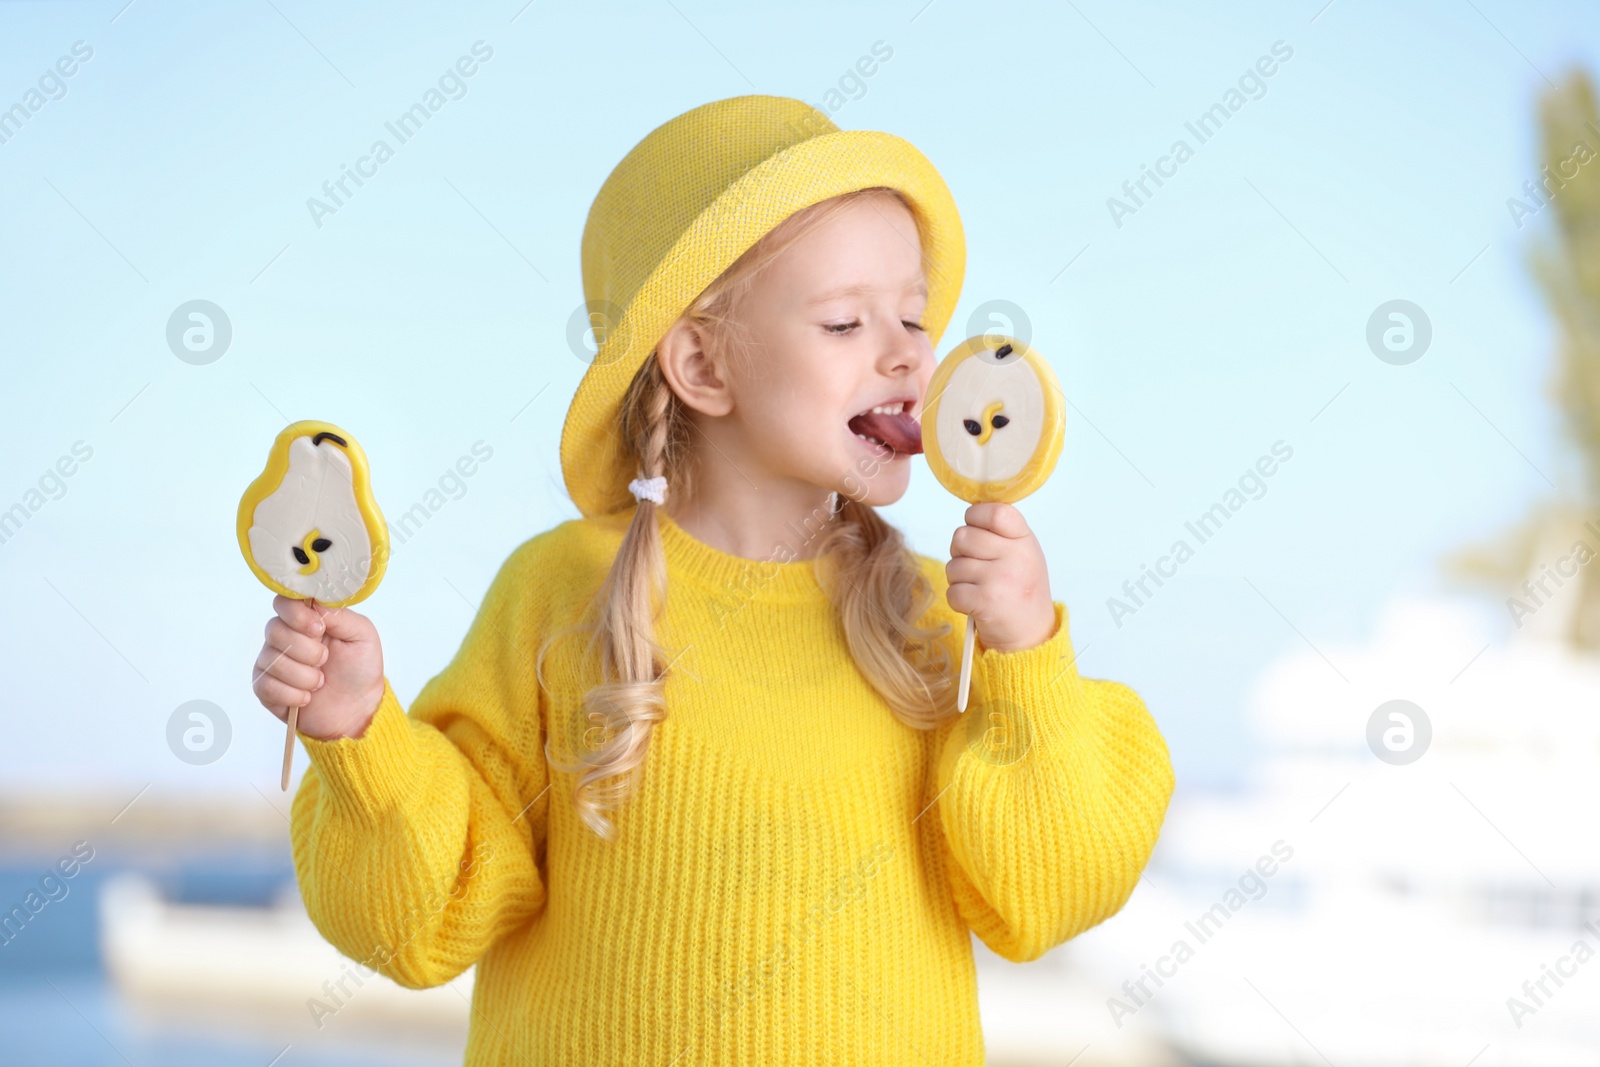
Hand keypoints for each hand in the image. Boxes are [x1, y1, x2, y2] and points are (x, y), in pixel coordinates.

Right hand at [252, 595, 384, 740]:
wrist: (357, 708)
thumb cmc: (359, 669)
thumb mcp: (362, 636)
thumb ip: (340, 615)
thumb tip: (315, 602)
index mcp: (307, 619)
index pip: (284, 602)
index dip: (297, 614)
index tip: (318, 629)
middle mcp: (285, 636)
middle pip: (275, 630)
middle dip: (306, 651)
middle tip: (325, 660)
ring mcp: (272, 661)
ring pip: (272, 660)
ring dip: (304, 676)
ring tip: (321, 682)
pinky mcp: (265, 687)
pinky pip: (267, 685)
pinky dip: (293, 695)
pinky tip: (307, 697)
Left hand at [946, 502, 1054, 652]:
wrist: (1031, 634)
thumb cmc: (1021, 589)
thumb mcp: (1024, 553)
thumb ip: (1001, 533)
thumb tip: (970, 513)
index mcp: (1025, 540)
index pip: (994, 512)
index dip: (975, 516)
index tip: (975, 528)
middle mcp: (1016, 557)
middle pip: (963, 536)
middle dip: (960, 552)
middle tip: (975, 566)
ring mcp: (1000, 578)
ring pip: (953, 566)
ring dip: (958, 579)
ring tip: (978, 588)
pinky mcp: (986, 601)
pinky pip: (952, 591)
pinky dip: (958, 600)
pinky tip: (975, 604)